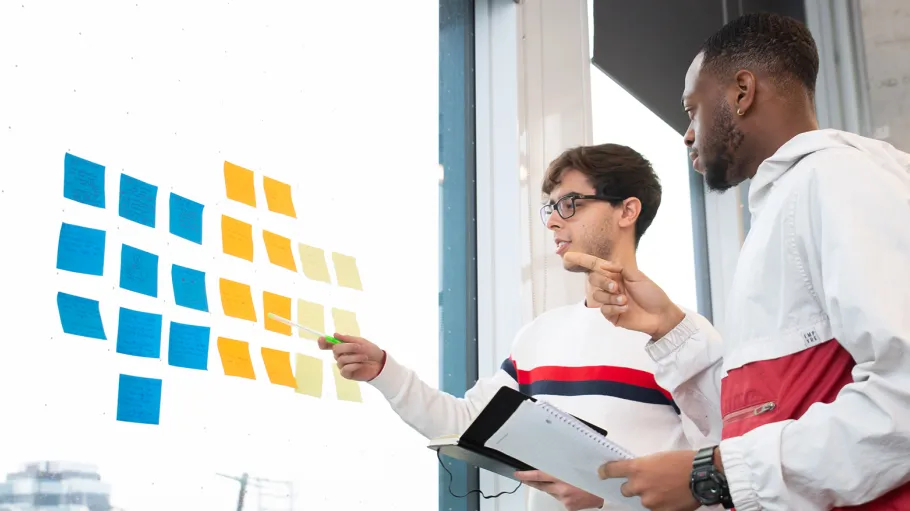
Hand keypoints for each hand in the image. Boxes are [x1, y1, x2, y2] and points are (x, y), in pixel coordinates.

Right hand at [317, 333, 385, 380]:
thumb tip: (335, 335)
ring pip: (341, 359)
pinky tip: (361, 365)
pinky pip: (344, 369)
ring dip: (354, 357)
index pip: (328, 344)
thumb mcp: (361, 342)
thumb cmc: (371, 352)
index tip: (322, 339)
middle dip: (347, 347)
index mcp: (343, 346)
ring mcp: (342, 365)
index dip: (323, 342)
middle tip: (359, 347)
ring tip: (365, 357)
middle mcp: (340, 355)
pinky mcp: (346, 374)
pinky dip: (354, 365)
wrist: (380, 364)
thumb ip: (348, 339)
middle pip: (335, 350)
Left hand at [514, 471, 603, 510]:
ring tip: (556, 481)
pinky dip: (560, 493)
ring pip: (550, 492)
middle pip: (541, 485)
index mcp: (563, 476)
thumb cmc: (595, 477)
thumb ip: (566, 464)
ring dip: (549, 487)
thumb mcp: (579, 465)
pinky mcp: (568, 507)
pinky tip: (569, 490)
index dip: (526, 475)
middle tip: (523, 477)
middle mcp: (562, 489)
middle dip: (531, 481)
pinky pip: (559, 498)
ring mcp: (564, 499)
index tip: (518, 474)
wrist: (608, 493)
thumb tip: (556, 460)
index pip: (539, 476)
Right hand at [563, 252, 684, 338]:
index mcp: (616, 275)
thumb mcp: (638, 276)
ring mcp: (610, 301)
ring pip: (597, 296)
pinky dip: (614, 308)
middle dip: (602, 283)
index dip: (582, 260)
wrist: (661, 315)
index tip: (568, 256)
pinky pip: (603, 309)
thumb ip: (620, 268)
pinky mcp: (611, 315)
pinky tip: (625, 309)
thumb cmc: (652, 294)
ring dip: (611, 298)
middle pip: (593, 280)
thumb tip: (602, 264)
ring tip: (625, 301)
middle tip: (616, 287)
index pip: (596, 266)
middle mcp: (611, 286)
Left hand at [597, 451, 699, 510]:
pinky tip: (670, 498)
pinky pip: (654, 510)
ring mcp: (649, 501)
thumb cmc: (682, 462)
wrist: (702, 475)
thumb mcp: (657, 458)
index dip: (605, 472)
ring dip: (648, 497)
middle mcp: (639, 485)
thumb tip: (637, 474)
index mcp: (636, 468)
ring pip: (642, 500)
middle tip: (647, 483)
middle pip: (625, 490)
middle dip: (633, 487)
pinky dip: (660, 505)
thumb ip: (643, 467)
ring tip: (664, 490)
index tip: (601, 473)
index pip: (611, 470)